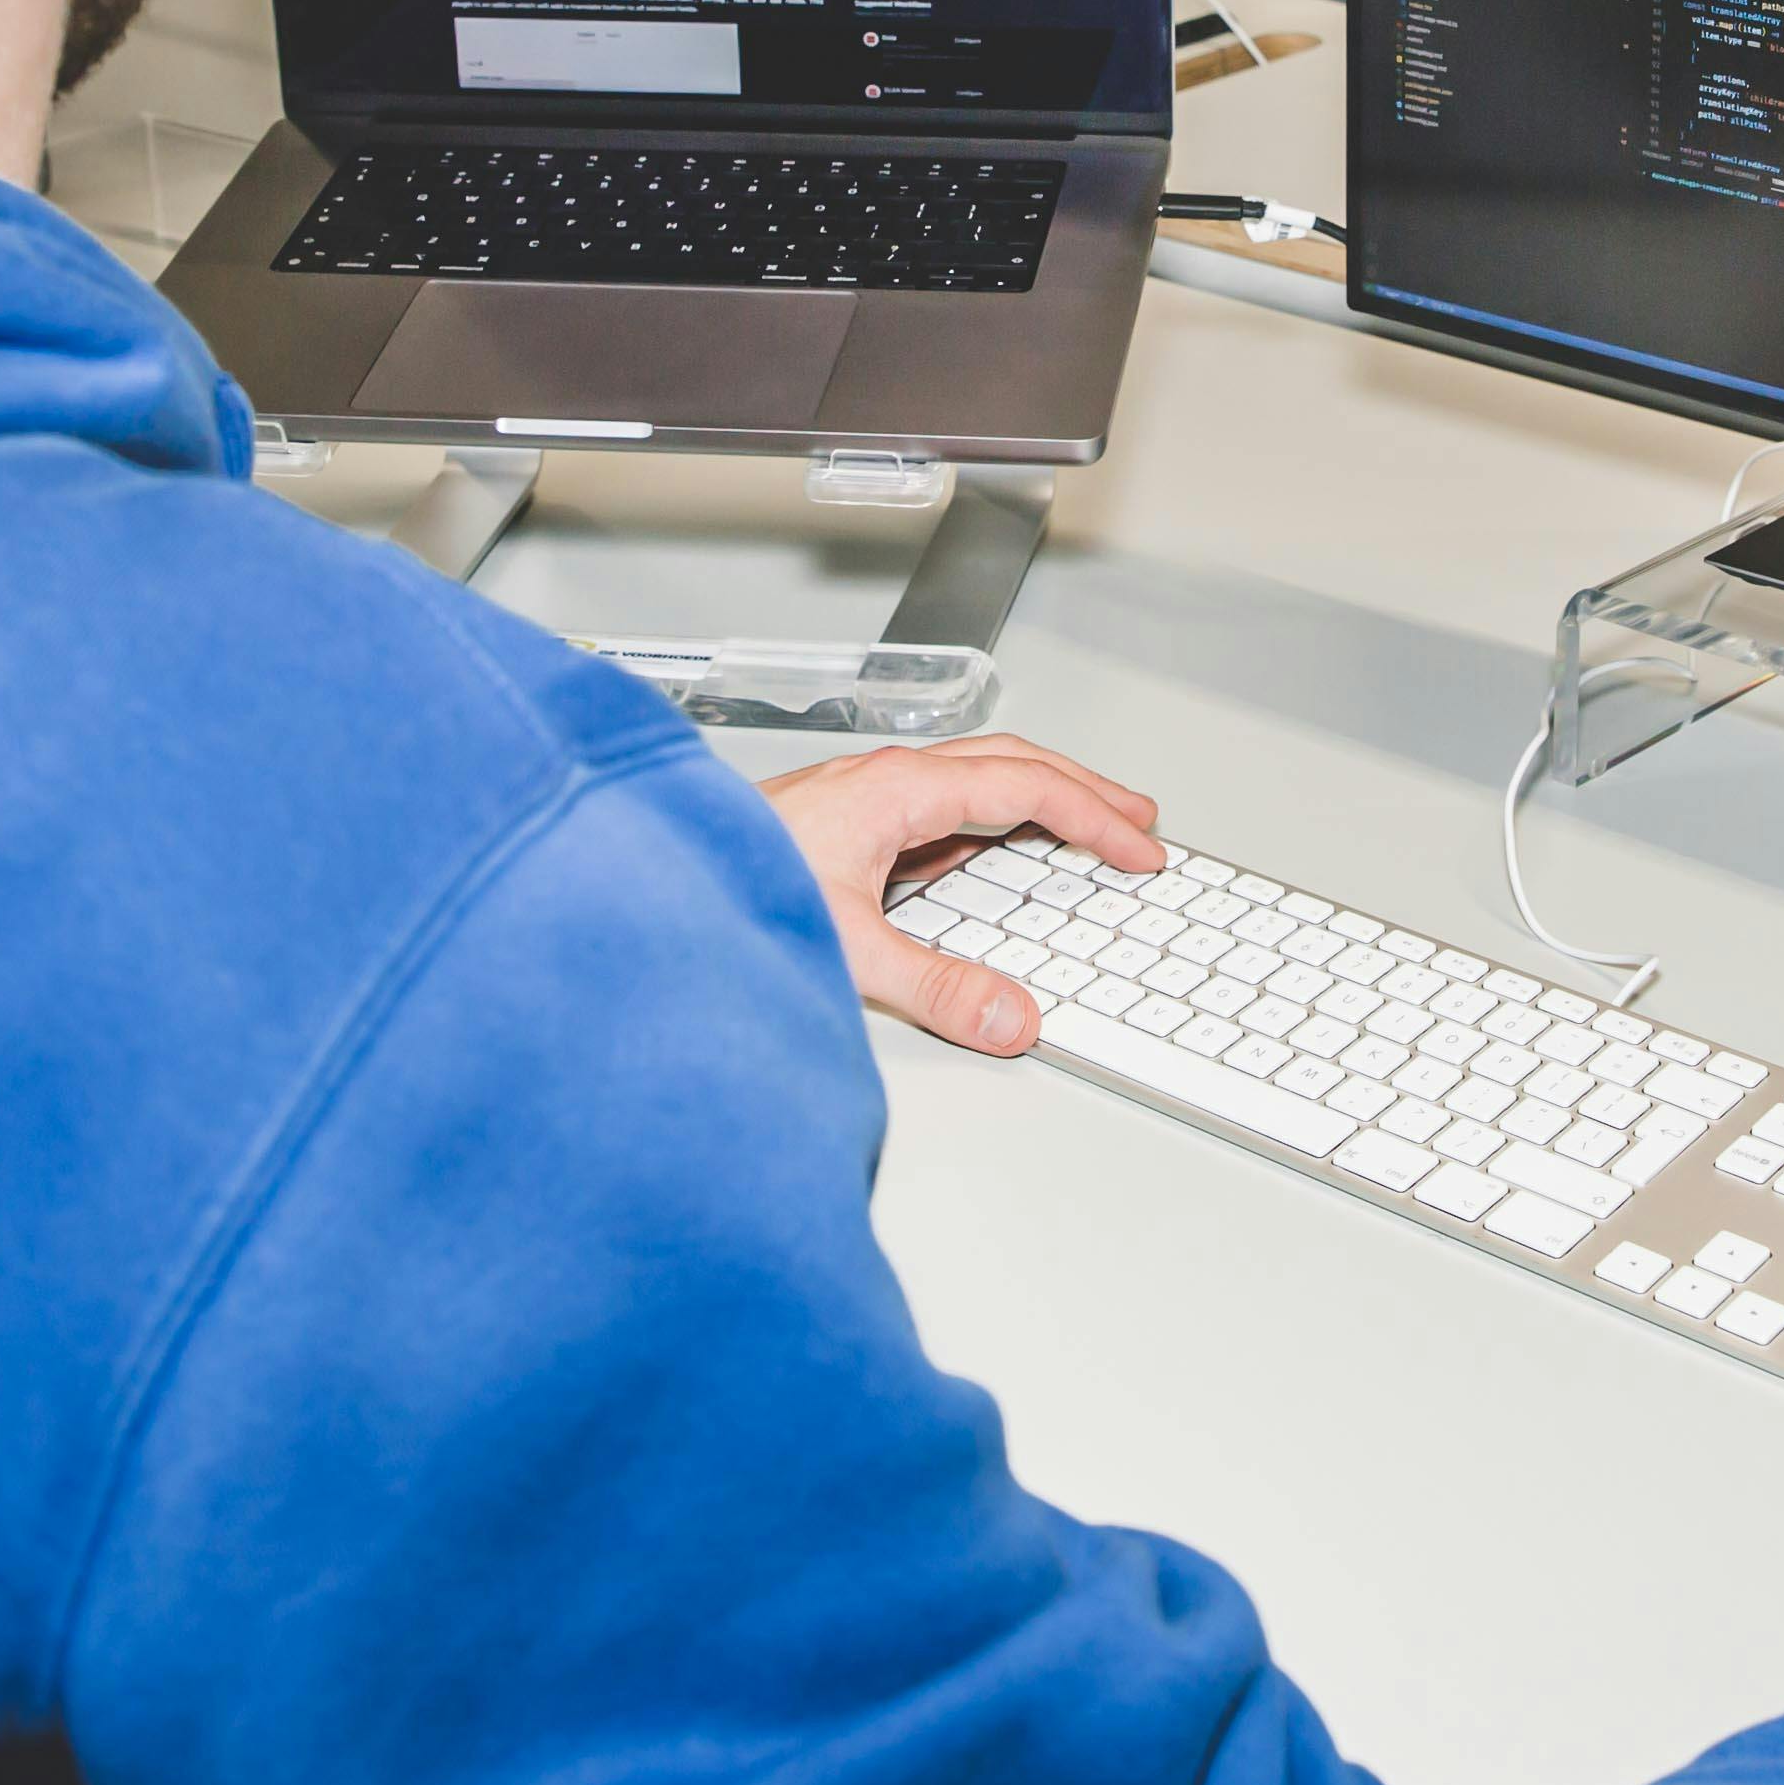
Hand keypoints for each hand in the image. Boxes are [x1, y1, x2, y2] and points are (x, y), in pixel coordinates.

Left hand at [764, 735, 1164, 1055]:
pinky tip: (993, 859)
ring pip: (975, 781)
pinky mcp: (847, 827)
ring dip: (1039, 801)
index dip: (1095, 816)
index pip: (1025, 786)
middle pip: (1011, 766)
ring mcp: (864, 800)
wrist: (641, 881)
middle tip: (1140, 823)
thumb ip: (937, 989)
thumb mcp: (847, 951)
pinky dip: (992, 824)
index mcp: (897, 791)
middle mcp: (884, 784)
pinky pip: (942, 810)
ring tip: (1084, 832)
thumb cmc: (728, 887)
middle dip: (1083, 791)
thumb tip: (1014, 1019)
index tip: (1142, 848)